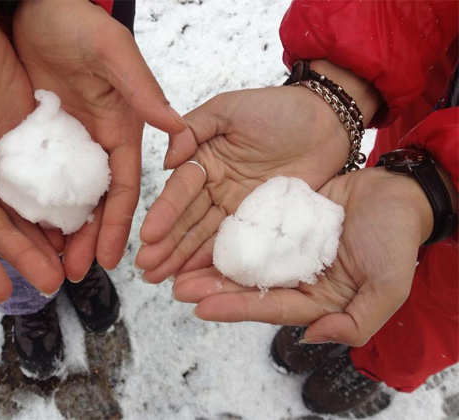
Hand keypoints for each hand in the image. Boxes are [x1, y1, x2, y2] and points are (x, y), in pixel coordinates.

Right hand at [0, 2, 64, 301]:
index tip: (1, 292)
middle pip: (0, 229)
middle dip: (24, 257)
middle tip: (51, 282)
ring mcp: (5, 167)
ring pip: (27, 213)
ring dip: (47, 240)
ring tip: (70, 264)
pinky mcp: (32, 149)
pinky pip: (50, 183)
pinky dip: (63, 205)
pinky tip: (82, 223)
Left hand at [13, 0, 186, 279]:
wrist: (33, 3)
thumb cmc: (77, 22)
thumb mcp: (112, 54)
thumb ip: (142, 90)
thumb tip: (179, 130)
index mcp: (119, 130)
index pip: (124, 186)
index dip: (118, 224)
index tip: (111, 258)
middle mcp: (94, 144)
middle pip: (95, 203)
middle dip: (87, 240)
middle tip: (73, 275)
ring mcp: (63, 144)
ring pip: (63, 198)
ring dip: (58, 232)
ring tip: (46, 265)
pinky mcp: (34, 138)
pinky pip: (33, 179)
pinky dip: (30, 206)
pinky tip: (18, 229)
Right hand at [137, 86, 352, 281]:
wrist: (326, 122)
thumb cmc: (277, 108)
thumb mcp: (229, 109)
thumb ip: (193, 129)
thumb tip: (167, 162)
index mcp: (203, 162)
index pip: (180, 192)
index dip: (164, 214)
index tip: (148, 236)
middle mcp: (215, 189)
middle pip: (187, 222)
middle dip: (166, 246)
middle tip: (146, 270)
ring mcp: (237, 209)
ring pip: (206, 238)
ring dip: (183, 260)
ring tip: (161, 280)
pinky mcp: (260, 223)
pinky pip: (237, 246)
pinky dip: (216, 263)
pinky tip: (198, 279)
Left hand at [172, 167, 433, 346]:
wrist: (400, 193)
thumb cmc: (398, 239)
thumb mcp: (388, 286)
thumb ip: (357, 321)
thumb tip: (313, 337)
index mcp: (315, 298)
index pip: (268, 307)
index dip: (234, 308)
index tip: (200, 308)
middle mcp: (294, 276)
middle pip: (246, 284)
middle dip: (210, 286)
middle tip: (174, 286)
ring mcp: (286, 247)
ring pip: (243, 256)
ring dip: (210, 260)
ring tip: (176, 263)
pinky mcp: (283, 220)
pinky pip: (251, 225)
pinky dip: (227, 230)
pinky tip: (201, 228)